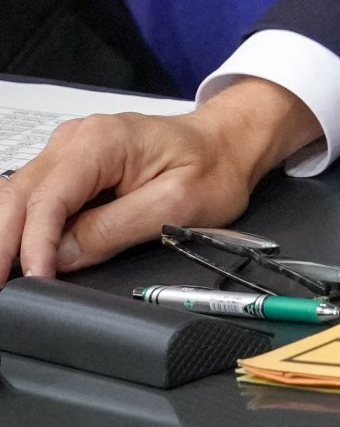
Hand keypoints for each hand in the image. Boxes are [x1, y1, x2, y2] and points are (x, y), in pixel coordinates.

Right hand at [0, 79, 321, 279]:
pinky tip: (14, 254)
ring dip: (4, 236)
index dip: (33, 244)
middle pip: (17, 196)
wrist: (230, 142)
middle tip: (1, 285)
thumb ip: (114, 229)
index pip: (48, 198)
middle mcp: (76, 140)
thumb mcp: (178, 204)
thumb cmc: (215, 166)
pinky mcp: (71, 167)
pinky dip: (18, 226)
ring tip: (4, 274)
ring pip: (16, 196)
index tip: (33, 279)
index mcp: (101, 141)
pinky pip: (32, 197)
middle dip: (3, 243)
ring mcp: (68, 151)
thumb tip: (61, 256)